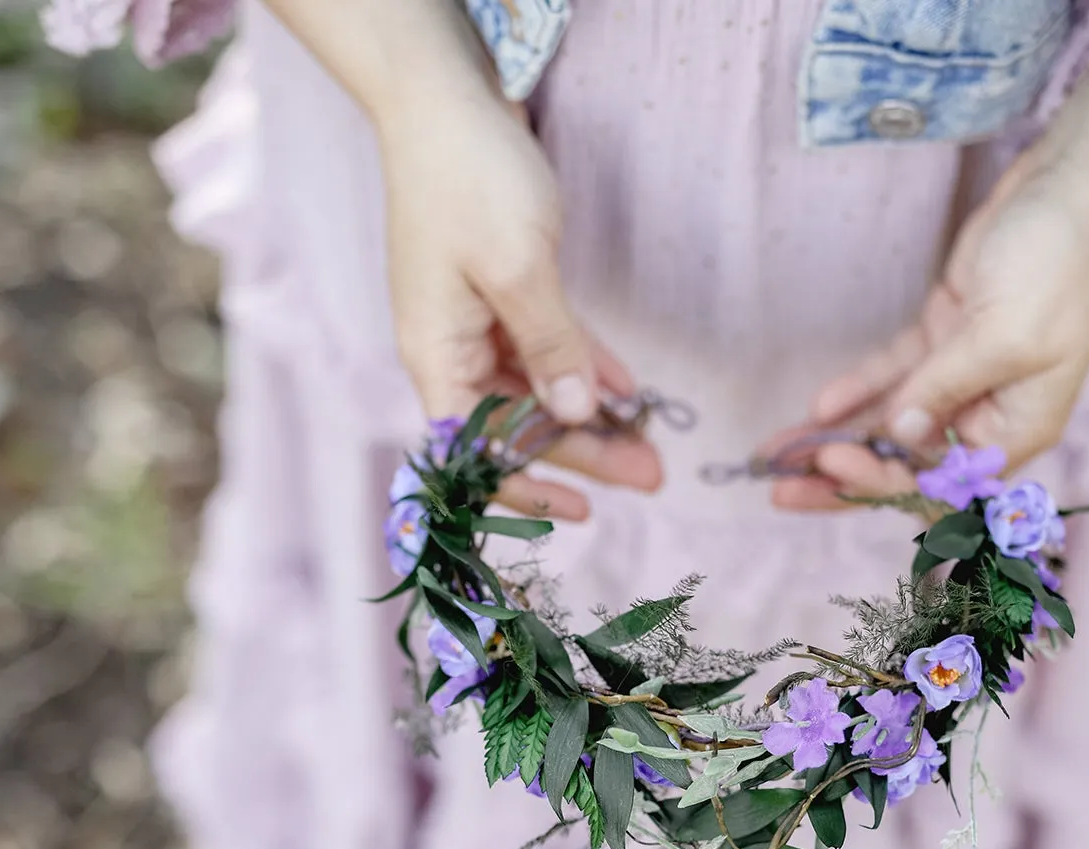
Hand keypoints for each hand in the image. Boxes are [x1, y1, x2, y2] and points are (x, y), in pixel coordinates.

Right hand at [266, 0, 660, 519]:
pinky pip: (547, 348)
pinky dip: (587, 369)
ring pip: (537, 391)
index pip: (473, 451)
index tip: (581, 511)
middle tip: (653, 479)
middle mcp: (449, 348)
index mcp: (435, 353)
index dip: (525, 486)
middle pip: (516, 426)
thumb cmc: (469, 179)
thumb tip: (573, 415)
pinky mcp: (502, 292)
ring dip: (594, 417)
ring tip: (652, 446)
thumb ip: (550, 346)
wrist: (446, 98)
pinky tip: (632, 392)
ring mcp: (474, 320)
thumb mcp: (519, 267)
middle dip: (584, 454)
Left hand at [771, 9, 1088, 510]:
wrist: (1072, 189)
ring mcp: (962, 374)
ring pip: (890, 422)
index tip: (832, 462)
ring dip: (837, 438)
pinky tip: (817, 406)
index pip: (940, 482)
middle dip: (845, 476)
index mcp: (1016, 427)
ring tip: (775, 456)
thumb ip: (946, 388)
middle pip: (907, 463)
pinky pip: (891, 375)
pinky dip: (855, 390)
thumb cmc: (1060, 264)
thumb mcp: (1003, 335)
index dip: (881, 482)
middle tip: (779, 486)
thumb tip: (900, 433)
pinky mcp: (943, 336)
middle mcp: (988, 412)